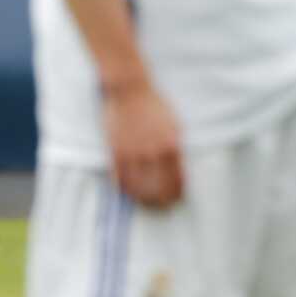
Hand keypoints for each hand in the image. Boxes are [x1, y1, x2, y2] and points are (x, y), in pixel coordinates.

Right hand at [104, 79, 184, 208]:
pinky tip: (128, 192)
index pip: (177, 180)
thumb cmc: (155, 105)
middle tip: (162, 206)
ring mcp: (133, 152)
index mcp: (171, 145)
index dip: (177, 193)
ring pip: (138, 187)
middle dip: (161, 201)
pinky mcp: (116, 151)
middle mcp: (153, 152)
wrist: (131, 90)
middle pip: (158, 188)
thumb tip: (179, 168)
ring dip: (142, 198)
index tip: (177, 199)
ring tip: (145, 203)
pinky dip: (124, 188)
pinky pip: (120, 178)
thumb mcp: (175, 125)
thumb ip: (176, 147)